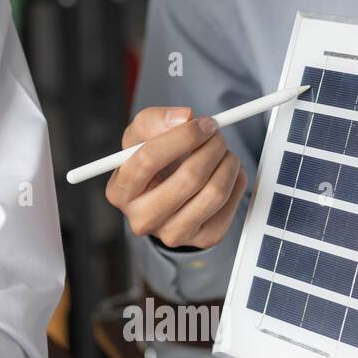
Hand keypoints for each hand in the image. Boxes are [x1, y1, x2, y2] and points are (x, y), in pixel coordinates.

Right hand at [105, 106, 247, 249]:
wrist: (167, 198)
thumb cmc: (152, 164)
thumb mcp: (140, 137)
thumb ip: (154, 120)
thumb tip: (184, 117)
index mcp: (120, 192)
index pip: (148, 160)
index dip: (182, 136)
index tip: (204, 123)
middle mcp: (143, 219)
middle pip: (188, 179)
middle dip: (212, 148)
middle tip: (217, 135)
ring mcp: (173, 234)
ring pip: (214, 193)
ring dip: (228, 163)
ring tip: (223, 152)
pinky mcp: (203, 240)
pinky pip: (231, 205)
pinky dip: (236, 181)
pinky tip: (226, 173)